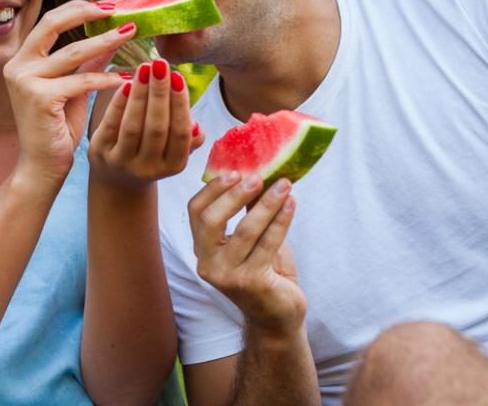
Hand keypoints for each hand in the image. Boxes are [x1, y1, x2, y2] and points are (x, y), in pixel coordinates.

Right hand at [3, 0, 131, 187]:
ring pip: (73, 52)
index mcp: (22, 59)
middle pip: (54, 23)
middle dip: (88, 12)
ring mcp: (25, 81)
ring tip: (131, 33)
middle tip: (117, 10)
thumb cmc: (56, 129)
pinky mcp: (39, 98)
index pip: (49, 21)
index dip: (78, 8)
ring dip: (106, 41)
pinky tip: (128, 77)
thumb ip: (87, 62)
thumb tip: (111, 36)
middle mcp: (18, 66)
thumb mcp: (72, 89)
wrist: (41, 167)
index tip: (107, 6)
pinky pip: (81, 81)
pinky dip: (107, 78)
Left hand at [89, 59, 203, 189]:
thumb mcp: (174, 153)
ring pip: (133, 125)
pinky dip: (119, 102)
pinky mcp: (100, 153)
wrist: (118, 180)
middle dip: (159, 93)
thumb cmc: (153, 155)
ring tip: (145, 67)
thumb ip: (190, 139)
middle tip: (161, 63)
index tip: (178, 76)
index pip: (180, 133)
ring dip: (140, 93)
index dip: (180, 104)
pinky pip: (111, 124)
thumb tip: (196, 125)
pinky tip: (126, 82)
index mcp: (173, 166)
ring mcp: (122, 162)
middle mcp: (148, 168)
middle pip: (156, 128)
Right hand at [188, 174, 306, 336]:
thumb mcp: (251, 239)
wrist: (276, 316)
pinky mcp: (252, 282)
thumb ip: (249, 210)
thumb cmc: (264, 272)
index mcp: (203, 248)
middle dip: (235, 194)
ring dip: (267, 203)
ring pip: (245, 230)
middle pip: (210, 220)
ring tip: (284, 185)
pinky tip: (292, 204)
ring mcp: (228, 275)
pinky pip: (268, 243)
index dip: (213, 188)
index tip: (235, 171)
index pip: (195, 211)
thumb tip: (257, 172)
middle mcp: (208, 263)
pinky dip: (281, 220)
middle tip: (258, 176)